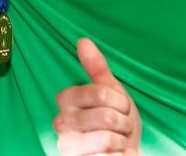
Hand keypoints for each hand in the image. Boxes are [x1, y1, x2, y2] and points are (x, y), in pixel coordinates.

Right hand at [54, 38, 140, 155]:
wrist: (123, 153)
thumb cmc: (117, 123)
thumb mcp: (112, 92)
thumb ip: (96, 69)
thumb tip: (83, 41)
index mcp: (66, 100)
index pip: (100, 92)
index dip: (118, 100)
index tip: (117, 106)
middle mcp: (61, 123)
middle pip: (106, 115)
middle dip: (123, 122)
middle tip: (119, 126)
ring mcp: (68, 146)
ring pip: (108, 137)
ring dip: (122, 140)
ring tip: (117, 140)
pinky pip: (108, 154)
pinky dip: (119, 154)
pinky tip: (113, 153)